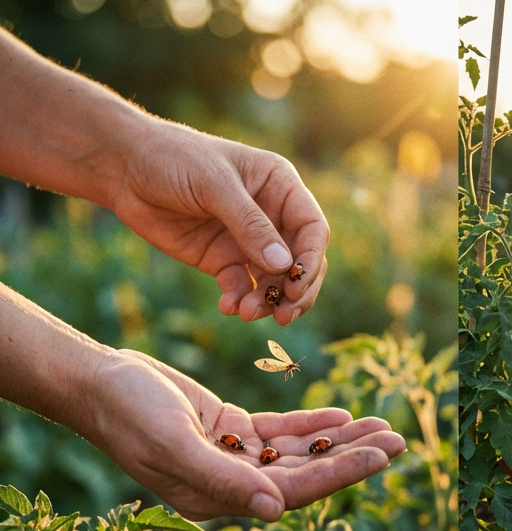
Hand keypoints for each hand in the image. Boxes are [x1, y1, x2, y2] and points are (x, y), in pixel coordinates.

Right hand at [78, 349, 403, 521]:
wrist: (97, 383)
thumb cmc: (128, 415)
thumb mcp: (174, 446)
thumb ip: (224, 479)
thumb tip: (276, 510)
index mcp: (218, 499)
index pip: (295, 491)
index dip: (341, 473)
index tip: (381, 457)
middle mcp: (231, 484)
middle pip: (307, 472)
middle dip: (354, 456)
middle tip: (400, 441)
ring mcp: (233, 456)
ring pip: (300, 451)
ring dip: (341, 438)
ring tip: (384, 426)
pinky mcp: (231, 430)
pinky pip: (281, 431)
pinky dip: (313, 422)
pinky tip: (344, 413)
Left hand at [108, 121, 328, 324]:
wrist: (122, 167)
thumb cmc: (172, 158)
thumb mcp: (213, 184)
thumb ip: (250, 224)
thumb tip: (286, 265)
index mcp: (280, 187)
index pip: (312, 228)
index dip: (310, 258)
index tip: (296, 283)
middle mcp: (271, 215)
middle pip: (299, 260)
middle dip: (295, 290)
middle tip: (284, 314)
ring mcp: (247, 240)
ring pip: (273, 280)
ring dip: (267, 300)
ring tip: (248, 313)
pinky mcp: (222, 259)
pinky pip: (241, 286)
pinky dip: (239, 299)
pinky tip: (228, 306)